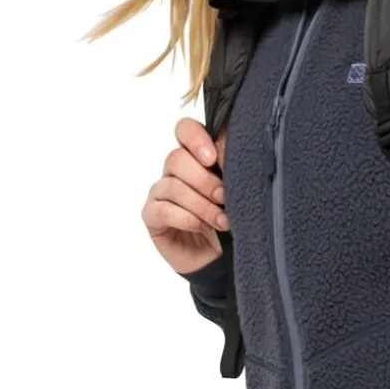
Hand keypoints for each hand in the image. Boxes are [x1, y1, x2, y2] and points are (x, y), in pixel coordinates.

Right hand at [143, 116, 230, 275]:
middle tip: (224, 198)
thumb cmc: (228, 220)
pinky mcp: (152, 216)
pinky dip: (185, 218)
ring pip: (173, 185)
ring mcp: (161, 193)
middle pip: (177, 158)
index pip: (185, 130)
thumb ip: (232, 169)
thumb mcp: (237, 193)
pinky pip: (162, 209)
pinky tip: (200, 227)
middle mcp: (175, 171)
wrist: (221, 259)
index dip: (196, 139)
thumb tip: (232, 154)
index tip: (213, 159)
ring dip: (201, 205)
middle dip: (204, 180)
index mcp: (195, 156)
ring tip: (222, 222)